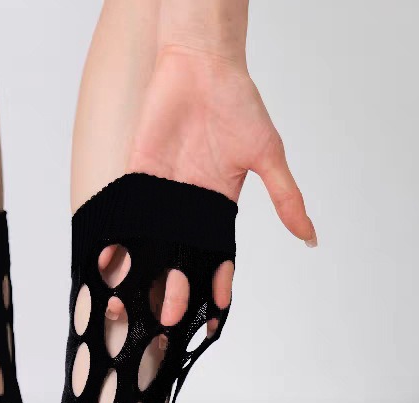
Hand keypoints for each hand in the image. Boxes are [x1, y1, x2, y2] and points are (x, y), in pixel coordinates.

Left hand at [114, 46, 315, 329]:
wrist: (200, 65)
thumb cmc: (237, 104)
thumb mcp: (267, 155)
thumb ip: (286, 198)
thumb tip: (311, 236)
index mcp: (218, 211)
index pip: (215, 261)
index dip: (213, 290)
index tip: (211, 320)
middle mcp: (187, 211)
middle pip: (178, 264)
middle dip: (174, 293)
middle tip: (168, 320)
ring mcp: (160, 200)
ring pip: (149, 251)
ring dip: (142, 280)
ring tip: (132, 310)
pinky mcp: (136, 183)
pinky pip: (124, 221)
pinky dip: (115, 246)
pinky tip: (108, 271)